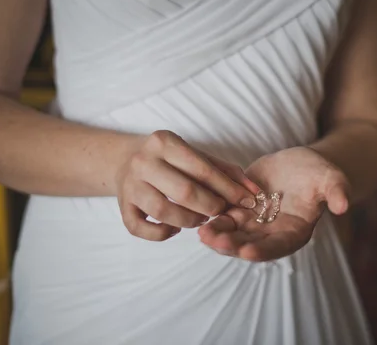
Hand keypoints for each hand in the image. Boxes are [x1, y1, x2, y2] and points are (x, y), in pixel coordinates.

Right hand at [116, 131, 259, 240]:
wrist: (125, 159)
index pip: (202, 169)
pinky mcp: (122, 206)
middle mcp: (143, 162)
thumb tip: (254, 191)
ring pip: (163, 211)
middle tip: (220, 211)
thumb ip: (225, 171)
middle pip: (183, 192)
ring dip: (188, 220)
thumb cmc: (171, 159)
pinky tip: (174, 228)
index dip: (228, 189)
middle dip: (210, 206)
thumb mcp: (195, 155)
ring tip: (200, 218)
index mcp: (164, 143)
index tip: (247, 201)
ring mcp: (130, 185)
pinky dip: (161, 233)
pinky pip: (140, 228)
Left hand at [198, 146, 349, 260]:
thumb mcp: (331, 179)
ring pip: (233, 233)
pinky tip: (198, 215)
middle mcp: (271, 233)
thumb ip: (337, 192)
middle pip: (249, 244)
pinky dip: (212, 217)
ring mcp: (254, 223)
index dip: (262, 250)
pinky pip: (224, 216)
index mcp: (294, 233)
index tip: (246, 251)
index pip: (277, 247)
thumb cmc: (320, 174)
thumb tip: (343, 206)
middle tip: (214, 240)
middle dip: (231, 245)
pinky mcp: (240, 209)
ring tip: (202, 231)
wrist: (301, 165)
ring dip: (217, 235)